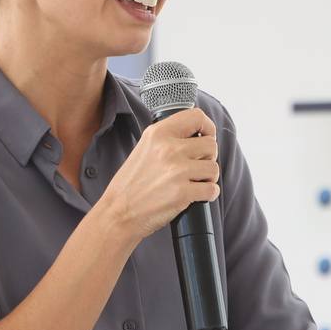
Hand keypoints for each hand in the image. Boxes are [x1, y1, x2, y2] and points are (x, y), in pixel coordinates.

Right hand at [99, 108, 218, 242]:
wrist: (116, 213)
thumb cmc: (131, 184)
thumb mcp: (144, 148)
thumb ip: (168, 138)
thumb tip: (198, 135)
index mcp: (158, 133)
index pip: (196, 116)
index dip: (208, 127)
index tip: (206, 137)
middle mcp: (168, 148)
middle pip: (211, 144)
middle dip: (208, 158)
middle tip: (196, 168)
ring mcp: (176, 171)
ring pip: (214, 168)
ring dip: (208, 178)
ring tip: (194, 183)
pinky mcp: (182, 193)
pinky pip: (212, 189)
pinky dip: (208, 194)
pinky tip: (196, 196)